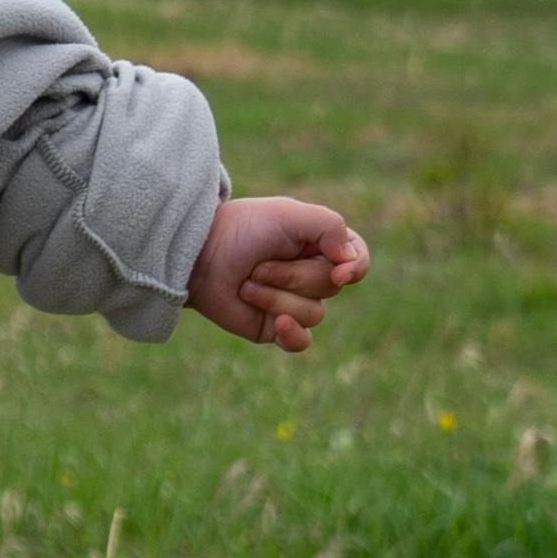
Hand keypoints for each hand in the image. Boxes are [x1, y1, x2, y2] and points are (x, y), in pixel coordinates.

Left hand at [190, 194, 366, 352]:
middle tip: (258, 265)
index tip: (339, 272)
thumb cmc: (243, 229)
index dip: (355, 268)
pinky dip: (292, 334)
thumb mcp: (289, 214)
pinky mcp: (276, 327)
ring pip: (313, 314)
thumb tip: (350, 262)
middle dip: (293, 276)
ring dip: (276, 297)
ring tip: (247, 284)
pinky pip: (301, 342)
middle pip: (330, 288)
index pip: (357, 260)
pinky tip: (277, 323)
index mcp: (322, 245)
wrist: (198, 256)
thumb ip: (330, 227)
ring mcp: (295, 303)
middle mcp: (313, 275)